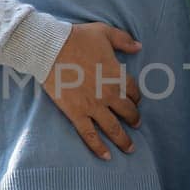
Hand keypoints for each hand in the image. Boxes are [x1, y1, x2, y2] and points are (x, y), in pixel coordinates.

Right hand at [43, 22, 142, 160]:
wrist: (50, 49)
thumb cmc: (77, 38)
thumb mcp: (104, 32)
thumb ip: (124, 40)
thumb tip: (139, 46)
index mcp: (117, 75)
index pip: (133, 91)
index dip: (136, 97)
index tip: (136, 100)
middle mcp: (109, 94)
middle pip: (127, 112)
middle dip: (134, 119)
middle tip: (136, 124)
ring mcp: (93, 106)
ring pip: (113, 128)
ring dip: (124, 139)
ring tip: (130, 148)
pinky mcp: (76, 114)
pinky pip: (90, 135)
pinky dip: (99, 147)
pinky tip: (107, 156)